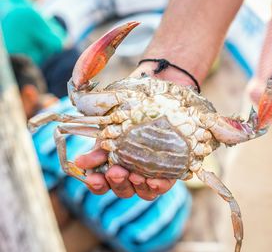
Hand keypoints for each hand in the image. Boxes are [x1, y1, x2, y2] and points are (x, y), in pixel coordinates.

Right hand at [74, 63, 195, 199]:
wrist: (155, 103)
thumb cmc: (128, 118)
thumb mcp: (110, 130)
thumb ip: (97, 148)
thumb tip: (78, 163)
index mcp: (113, 167)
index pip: (102, 185)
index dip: (96, 185)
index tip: (94, 177)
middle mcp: (131, 175)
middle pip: (122, 190)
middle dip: (117, 182)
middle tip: (116, 171)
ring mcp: (150, 175)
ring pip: (142, 192)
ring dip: (137, 186)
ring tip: (135, 175)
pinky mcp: (169, 172)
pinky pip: (164, 185)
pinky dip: (158, 185)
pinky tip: (154, 180)